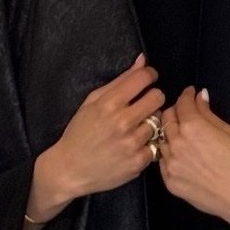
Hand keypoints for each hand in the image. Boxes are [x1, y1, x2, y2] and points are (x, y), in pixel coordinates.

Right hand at [37, 51, 166, 211]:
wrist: (70, 169)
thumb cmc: (79, 133)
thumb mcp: (92, 102)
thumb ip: (120, 80)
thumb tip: (143, 60)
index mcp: (110, 103)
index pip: (144, 78)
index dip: (149, 76)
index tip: (146, 81)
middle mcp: (123, 122)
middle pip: (158, 97)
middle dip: (152, 98)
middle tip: (142, 106)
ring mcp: (132, 143)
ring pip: (159, 121)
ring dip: (150, 123)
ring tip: (134, 129)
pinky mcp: (138, 161)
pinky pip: (156, 144)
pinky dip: (148, 144)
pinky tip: (134, 145)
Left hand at [157, 86, 229, 229]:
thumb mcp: (229, 132)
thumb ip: (208, 113)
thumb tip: (199, 97)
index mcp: (193, 127)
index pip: (181, 103)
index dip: (187, 95)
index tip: (190, 94)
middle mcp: (176, 143)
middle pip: (167, 119)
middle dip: (176, 112)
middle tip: (187, 114)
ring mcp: (170, 164)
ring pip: (162, 140)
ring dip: (170, 134)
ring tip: (184, 136)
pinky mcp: (169, 182)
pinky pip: (163, 161)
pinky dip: (170, 154)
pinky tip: (182, 156)